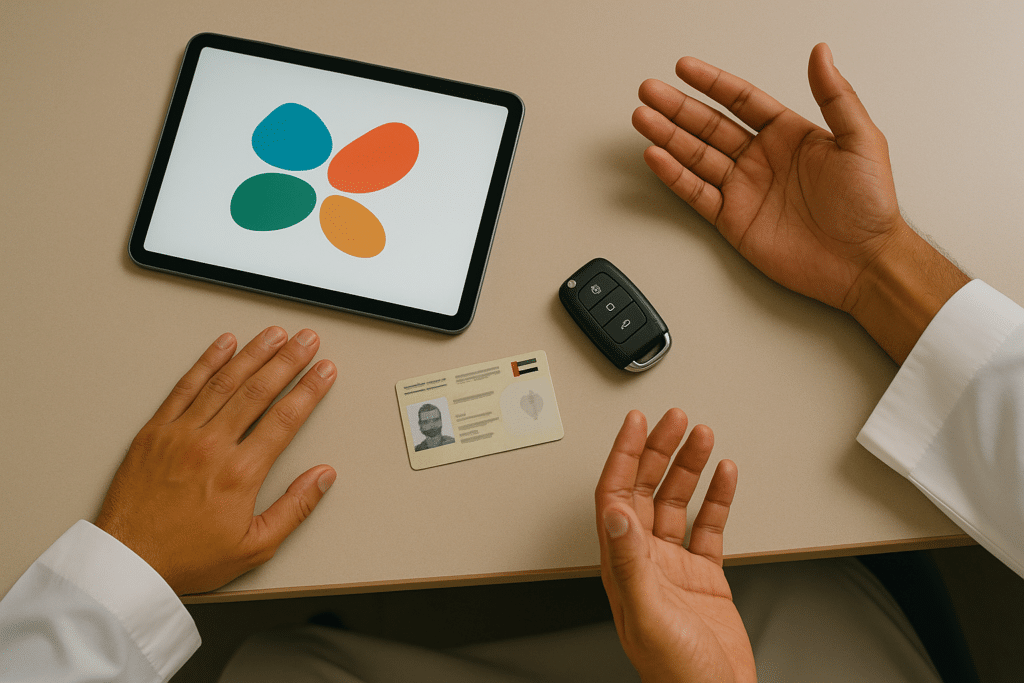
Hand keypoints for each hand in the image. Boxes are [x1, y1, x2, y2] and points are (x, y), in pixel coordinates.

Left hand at [95, 327, 336, 594]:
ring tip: (275, 335)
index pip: (285, 418)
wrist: (127, 563)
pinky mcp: (155, 432)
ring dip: (253, 353)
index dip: (309, 389)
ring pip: (224, 381)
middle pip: (258, 390)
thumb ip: (294, 508)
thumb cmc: (186, 558)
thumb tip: (322, 478)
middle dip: (288, 360)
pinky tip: (223, 345)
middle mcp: (211, 446)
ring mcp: (180, 434)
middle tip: (307, 341)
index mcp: (240, 473)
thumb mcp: (255, 546)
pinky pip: (184, 387)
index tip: (324, 371)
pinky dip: (206, 362)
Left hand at [596, 409, 754, 682]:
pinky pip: (709, 526)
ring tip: (702, 436)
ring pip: (678, 502)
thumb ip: (630, 562)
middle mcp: (646, 559)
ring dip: (688, 467)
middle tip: (674, 420)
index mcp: (623, 564)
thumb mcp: (649, 613)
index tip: (635, 424)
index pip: (615, 494)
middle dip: (659, 451)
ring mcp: (675, 566)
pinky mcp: (705, 576)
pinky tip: (724, 476)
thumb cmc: (677, 673)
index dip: (624, 455)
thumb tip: (613, 514)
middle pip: (647, 489)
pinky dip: (717, 498)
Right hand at [633, 42, 900, 310]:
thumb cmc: (870, 206)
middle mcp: (762, 159)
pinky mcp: (733, 220)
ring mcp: (745, 189)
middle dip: (677, 107)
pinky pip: (696, 193)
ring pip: (696, 156)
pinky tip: (657, 158)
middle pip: (709, 125)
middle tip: (650, 92)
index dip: (712, 83)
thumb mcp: (861, 140)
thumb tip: (821, 54)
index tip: (685, 69)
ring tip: (643, 118)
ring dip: (668, 137)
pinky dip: (675, 176)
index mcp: (790, 135)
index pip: (742, 100)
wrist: (863, 262)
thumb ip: (836, 96)